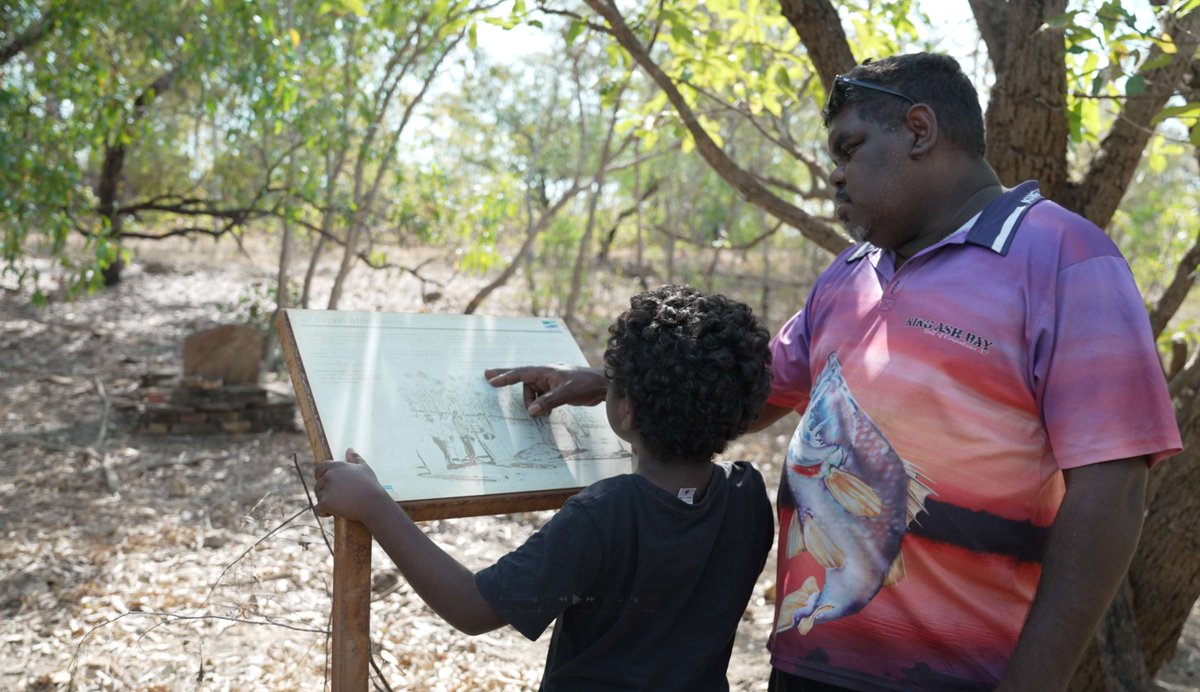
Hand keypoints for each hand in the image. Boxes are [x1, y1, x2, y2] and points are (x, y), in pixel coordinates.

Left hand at [313, 448, 389, 522]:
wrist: (373, 503)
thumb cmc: (371, 486)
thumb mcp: (364, 468)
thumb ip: (355, 458)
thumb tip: (349, 449)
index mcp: (337, 466)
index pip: (319, 468)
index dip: (320, 475)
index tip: (325, 482)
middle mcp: (329, 475)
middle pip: (318, 484)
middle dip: (324, 491)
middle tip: (335, 498)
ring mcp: (326, 489)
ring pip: (318, 497)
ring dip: (325, 502)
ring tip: (337, 506)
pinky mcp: (325, 503)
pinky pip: (317, 509)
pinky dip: (322, 513)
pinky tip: (330, 514)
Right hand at [483, 364, 606, 415]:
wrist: (603, 385)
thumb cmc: (586, 384)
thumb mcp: (566, 393)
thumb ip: (548, 401)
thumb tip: (531, 410)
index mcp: (546, 371)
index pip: (521, 373)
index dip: (505, 377)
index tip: (491, 379)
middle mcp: (546, 374)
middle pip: (522, 378)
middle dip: (506, 378)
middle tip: (488, 376)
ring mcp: (550, 381)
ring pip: (532, 392)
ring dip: (533, 402)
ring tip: (544, 412)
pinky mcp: (556, 389)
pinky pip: (541, 396)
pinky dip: (540, 404)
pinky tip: (546, 412)